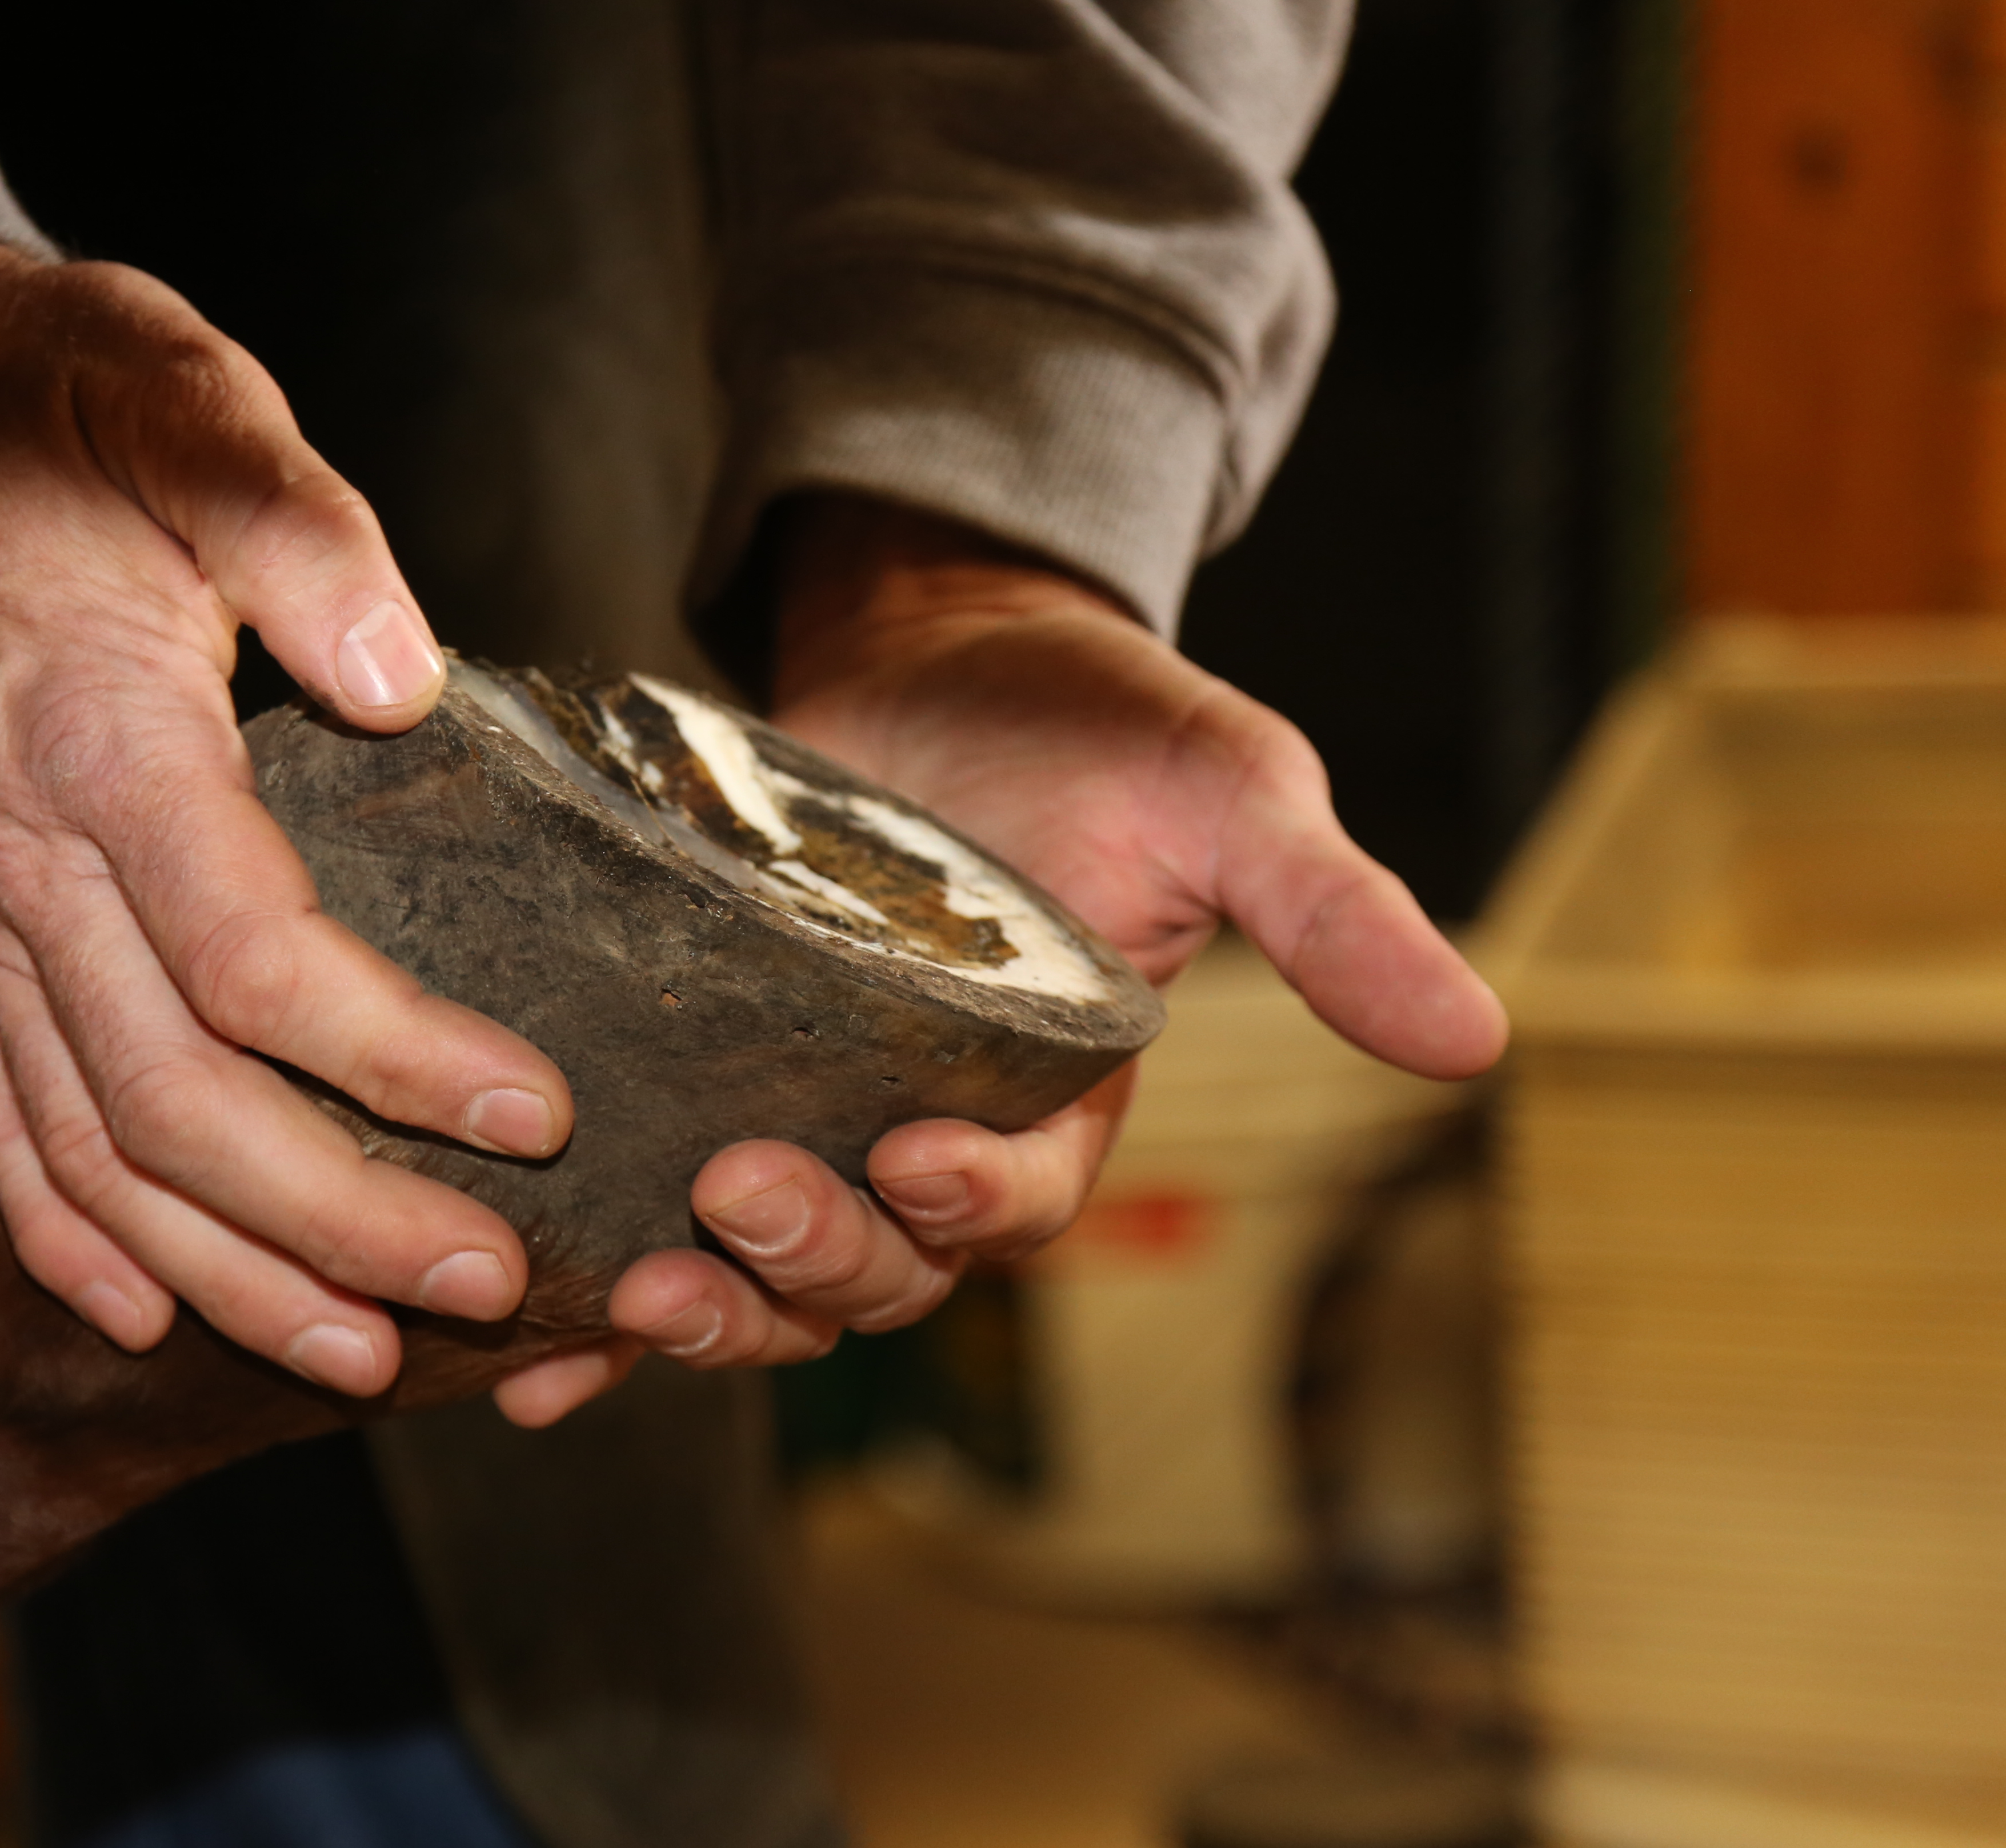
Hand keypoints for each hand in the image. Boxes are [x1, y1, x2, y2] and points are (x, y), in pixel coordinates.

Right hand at [0, 246, 573, 1395]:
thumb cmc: (52, 397)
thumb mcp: (184, 406)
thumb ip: (295, 530)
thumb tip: (399, 673)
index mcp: (99, 743)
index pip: (254, 961)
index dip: (399, 1060)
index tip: (540, 1113)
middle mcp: (17, 860)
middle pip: (176, 1103)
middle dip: (337, 1219)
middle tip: (489, 1280)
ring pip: (88, 1148)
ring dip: (225, 1269)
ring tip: (357, 1357)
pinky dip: (66, 1230)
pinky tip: (145, 1307)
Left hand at [494, 498, 1505, 1423]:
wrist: (938, 640)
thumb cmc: (1096, 718)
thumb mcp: (1230, 794)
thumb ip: (1328, 918)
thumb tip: (1479, 1041)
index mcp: (1055, 1101)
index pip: (1017, 1205)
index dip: (973, 1205)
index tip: (924, 1158)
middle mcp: (928, 1134)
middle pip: (878, 1270)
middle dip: (812, 1260)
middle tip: (736, 1198)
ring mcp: (805, 1117)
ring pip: (761, 1279)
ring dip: (697, 1310)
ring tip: (627, 1290)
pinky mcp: (699, 1081)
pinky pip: (649, 1227)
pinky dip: (593, 1318)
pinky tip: (525, 1365)